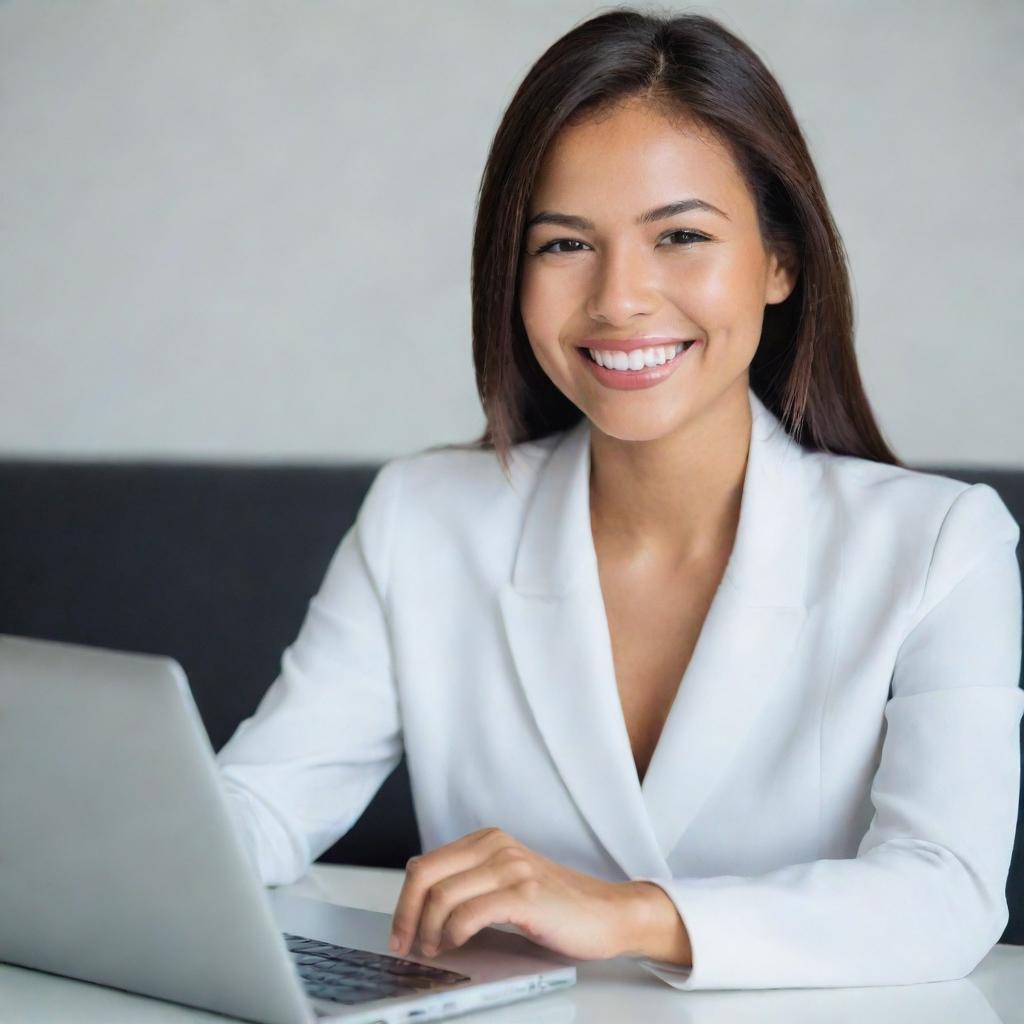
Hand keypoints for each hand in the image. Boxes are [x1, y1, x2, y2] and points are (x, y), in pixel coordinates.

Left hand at [387, 826, 641, 961]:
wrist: (606, 914)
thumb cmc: (555, 906)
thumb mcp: (505, 881)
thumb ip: (469, 880)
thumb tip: (417, 895)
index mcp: (487, 840)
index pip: (425, 864)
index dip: (404, 902)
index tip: (399, 932)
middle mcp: (497, 846)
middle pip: (426, 875)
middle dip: (407, 915)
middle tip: (406, 946)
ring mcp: (512, 868)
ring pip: (443, 896)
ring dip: (430, 931)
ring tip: (436, 950)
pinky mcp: (526, 895)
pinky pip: (470, 913)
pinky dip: (454, 933)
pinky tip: (457, 944)